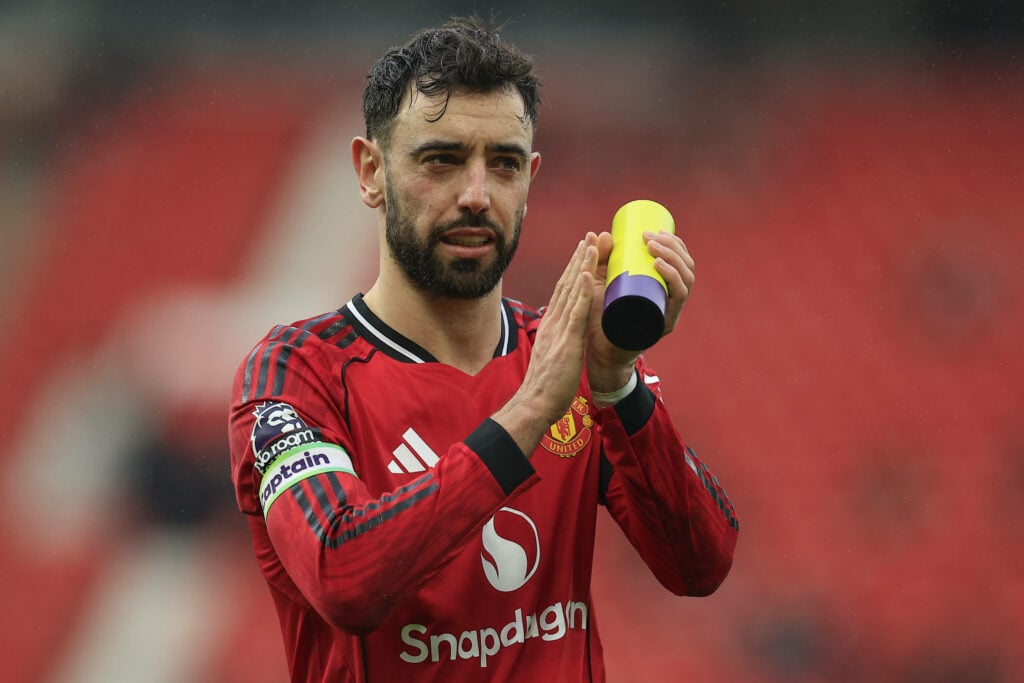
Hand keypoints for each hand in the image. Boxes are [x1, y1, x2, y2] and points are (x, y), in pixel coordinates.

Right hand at [492, 240, 596, 454]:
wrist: (535, 403)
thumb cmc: (546, 384)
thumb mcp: (553, 353)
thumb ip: (561, 340)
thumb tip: (567, 333)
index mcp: (551, 324)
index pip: (564, 291)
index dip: (574, 269)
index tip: (583, 250)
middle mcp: (554, 322)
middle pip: (568, 284)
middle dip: (580, 259)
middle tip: (590, 236)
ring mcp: (559, 330)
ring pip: (573, 292)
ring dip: (583, 266)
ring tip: (592, 245)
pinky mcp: (567, 342)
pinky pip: (577, 312)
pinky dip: (583, 291)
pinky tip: (589, 274)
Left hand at [585, 230, 694, 391]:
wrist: (597, 350)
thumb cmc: (600, 318)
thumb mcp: (601, 283)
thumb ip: (601, 260)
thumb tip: (602, 233)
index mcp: (664, 292)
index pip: (682, 263)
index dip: (675, 244)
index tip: (655, 230)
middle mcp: (672, 303)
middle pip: (687, 269)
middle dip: (672, 247)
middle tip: (648, 237)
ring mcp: (669, 314)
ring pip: (685, 280)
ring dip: (672, 257)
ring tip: (652, 247)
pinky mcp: (662, 325)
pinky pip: (676, 300)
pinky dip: (671, 278)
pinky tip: (659, 265)